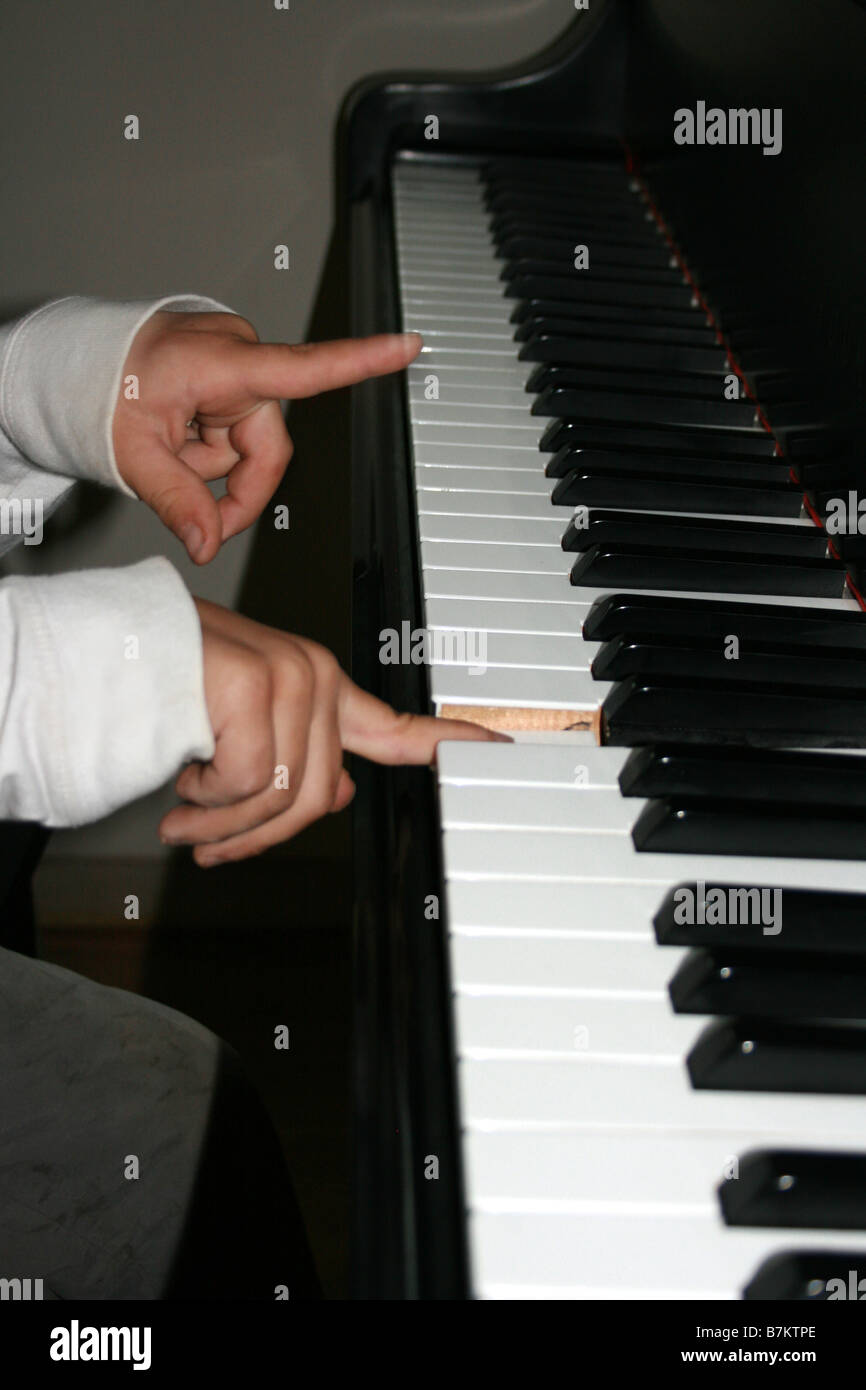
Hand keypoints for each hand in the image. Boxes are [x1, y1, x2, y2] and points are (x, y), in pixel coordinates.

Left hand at [113, 310, 421, 562]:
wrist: (80, 364)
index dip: (362, 361)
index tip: (408, 345)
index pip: (304, 369)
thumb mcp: (135, 456)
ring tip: (168, 448)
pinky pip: (237, 430)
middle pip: (266, 448)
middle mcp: (238, 357)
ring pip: (251, 445)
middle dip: (229, 483)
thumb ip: (179, 503)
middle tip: (191, 508)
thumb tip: (209, 545)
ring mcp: (234, 366)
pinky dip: (209, 448)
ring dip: (212, 464)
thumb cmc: (104, 388)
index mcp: (221, 363)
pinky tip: (177, 437)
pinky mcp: (229, 376)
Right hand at [159, 600, 506, 865]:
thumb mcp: (233, 736)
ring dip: (220, 822)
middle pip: (318, 797)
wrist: (93, 656)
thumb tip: (343, 792)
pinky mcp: (258, 684)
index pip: (397, 726)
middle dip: (253, 835)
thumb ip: (294, 762)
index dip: (454, 744)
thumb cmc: (156, 690)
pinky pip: (250, 783)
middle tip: (203, 839)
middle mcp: (314, 675)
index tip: (505, 751)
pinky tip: (180, 770)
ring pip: (282, 796)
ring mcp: (291, 675)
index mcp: (316, 688)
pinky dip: (205, 795)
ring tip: (181, 810)